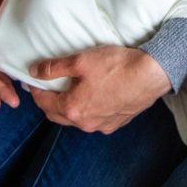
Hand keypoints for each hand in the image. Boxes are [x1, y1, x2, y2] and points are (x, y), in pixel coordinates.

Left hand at [28, 45, 170, 133]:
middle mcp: (86, 123)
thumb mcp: (81, 61)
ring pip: (77, 120)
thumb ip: (55, 68)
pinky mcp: (117, 123)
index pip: (44, 102)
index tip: (34, 80)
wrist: (152, 74)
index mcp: (73, 108)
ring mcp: (102, 125)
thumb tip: (34, 71)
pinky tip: (94, 98)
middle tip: (48, 87)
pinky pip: (95, 120)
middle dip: (49, 102)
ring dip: (69, 108)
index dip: (36, 90)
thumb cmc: (117, 66)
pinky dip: (89, 111)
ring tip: (71, 91)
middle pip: (57, 115)